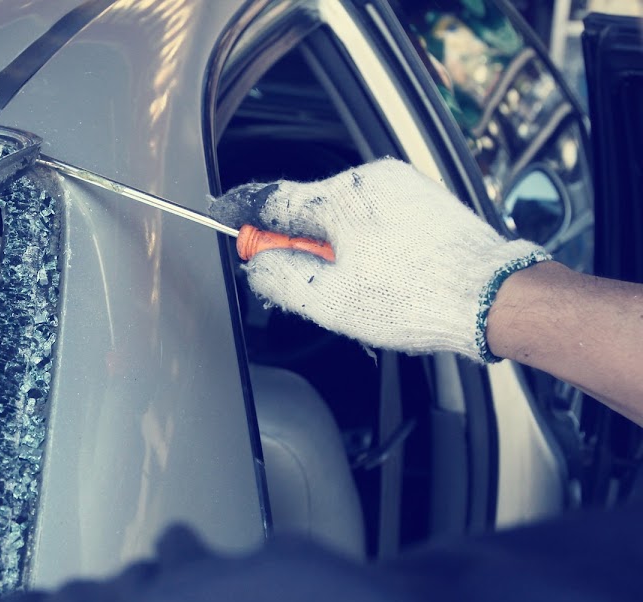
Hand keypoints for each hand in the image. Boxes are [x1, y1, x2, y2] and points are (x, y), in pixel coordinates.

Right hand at [209, 159, 548, 361]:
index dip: (245, 219)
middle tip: (304, 284)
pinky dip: (367, 241)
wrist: (493, 296)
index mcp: (340, 198)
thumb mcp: (330, 301)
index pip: (272, 201)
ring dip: (336, 245)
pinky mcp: (425, 198)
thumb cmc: (419, 298)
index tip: (227, 225)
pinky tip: (384, 275)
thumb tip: (257, 266)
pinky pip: (376, 215)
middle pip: (309, 208)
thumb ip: (279, 279)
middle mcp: (371, 179)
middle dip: (300, 244)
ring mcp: (402, 185)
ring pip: (344, 213)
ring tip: (358, 287)